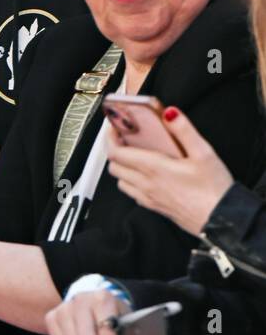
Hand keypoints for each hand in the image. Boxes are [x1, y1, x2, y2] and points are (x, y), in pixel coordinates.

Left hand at [107, 107, 233, 235]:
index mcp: (154, 168)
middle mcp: (146, 184)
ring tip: (135, 157)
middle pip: (114, 167)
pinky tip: (147, 177)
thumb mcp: (204, 153)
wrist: (223, 221)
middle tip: (125, 141)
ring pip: (121, 181)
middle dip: (115, 151)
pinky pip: (132, 194)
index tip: (114, 128)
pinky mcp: (155, 208)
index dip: (110, 138)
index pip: (116, 153)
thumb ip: (184, 131)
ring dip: (122, 168)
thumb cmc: (215, 190)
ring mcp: (149, 198)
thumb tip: (170, 113)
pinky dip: (131, 183)